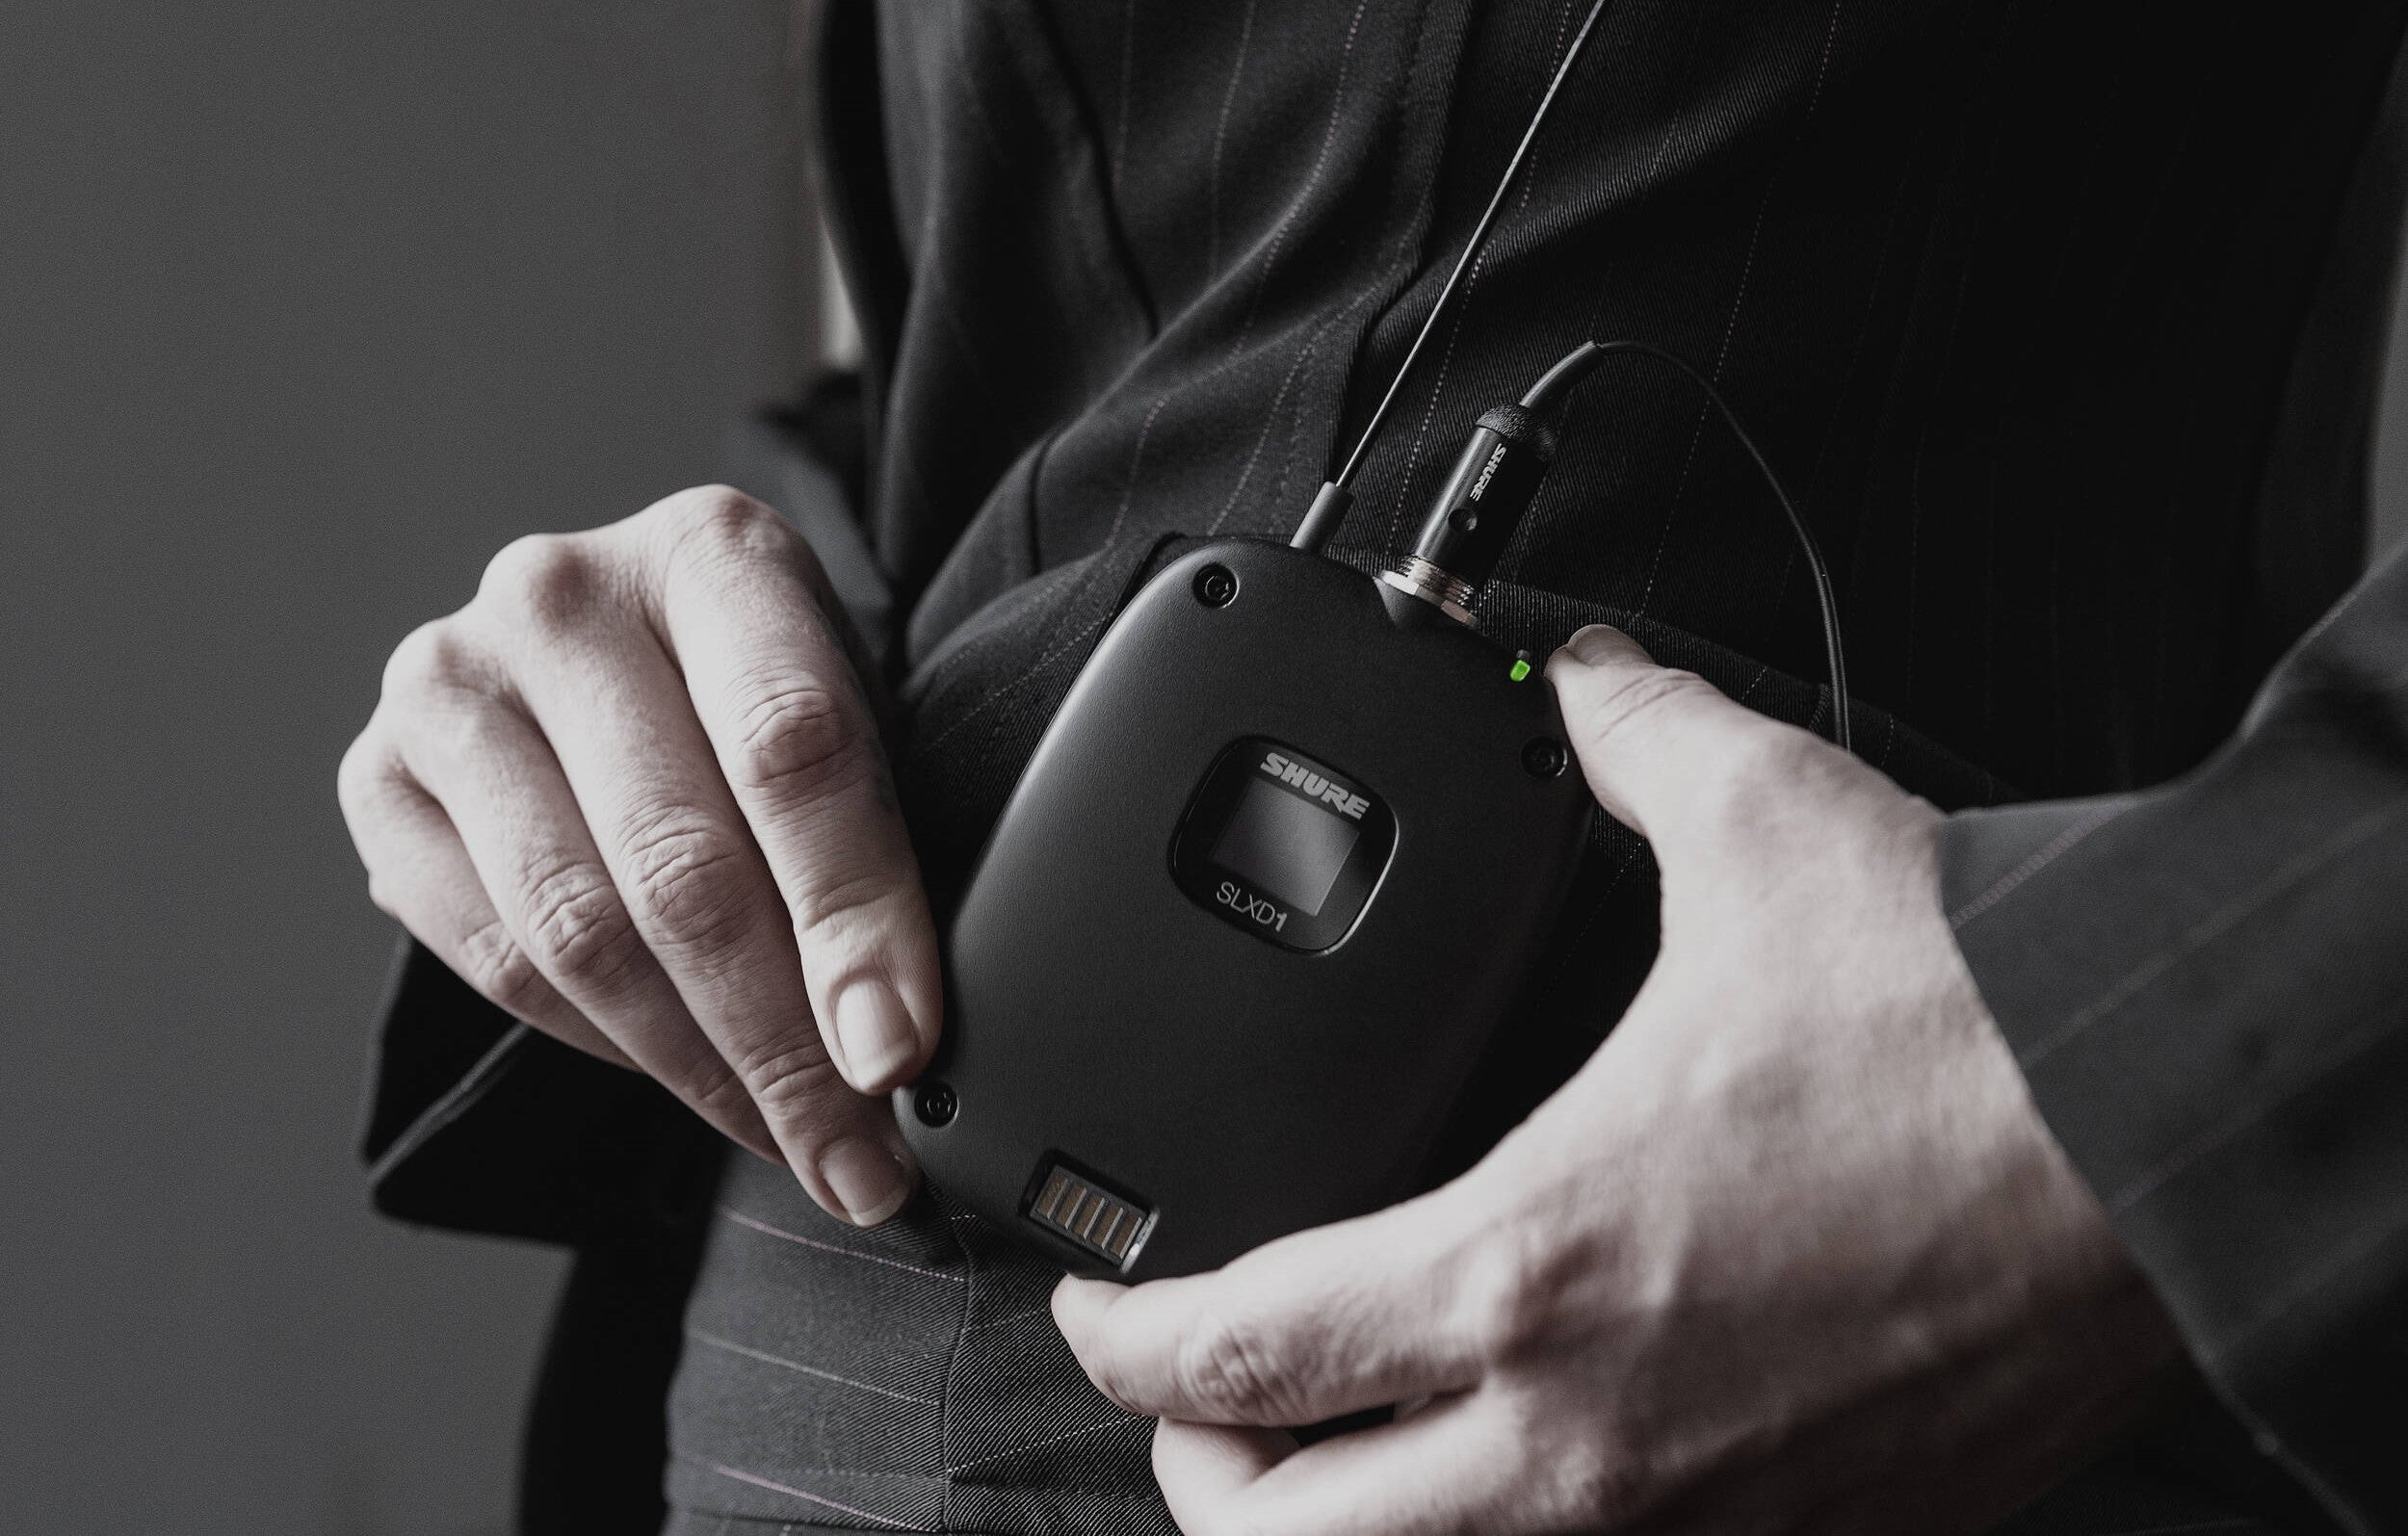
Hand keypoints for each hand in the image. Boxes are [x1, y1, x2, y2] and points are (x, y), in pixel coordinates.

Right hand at [339, 486, 935, 1225]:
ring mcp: (448, 682)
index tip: (898, 1051)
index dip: (852, 914)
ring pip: (579, 932)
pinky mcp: (377, 776)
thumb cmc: (765, 690)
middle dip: (783, 1041)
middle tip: (860, 1154)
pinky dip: (606, 1046)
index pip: (790, 744)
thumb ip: (874, 841)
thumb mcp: (853, 713)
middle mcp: (560, 596)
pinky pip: (497, 960)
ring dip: (698, 1071)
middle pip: (679, 861)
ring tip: (794, 1145)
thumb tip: (898, 1044)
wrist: (626, 650)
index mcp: (709, 550)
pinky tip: (687, 1079)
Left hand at [1055, 625, 2180, 1533]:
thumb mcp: (1760, 828)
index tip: (1095, 1312)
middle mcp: (1580, 1434)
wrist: (2169, 1144)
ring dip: (1347, 1535)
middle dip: (1207, 1481)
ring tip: (1340, 1451)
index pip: (1237, 1356)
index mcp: (1525, 1266)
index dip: (1124, 1341)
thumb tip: (1583, 684)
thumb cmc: (1970, 1022)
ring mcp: (1689, 1520)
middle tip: (1206, 1400)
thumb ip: (1626, 743)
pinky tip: (1531, 1460)